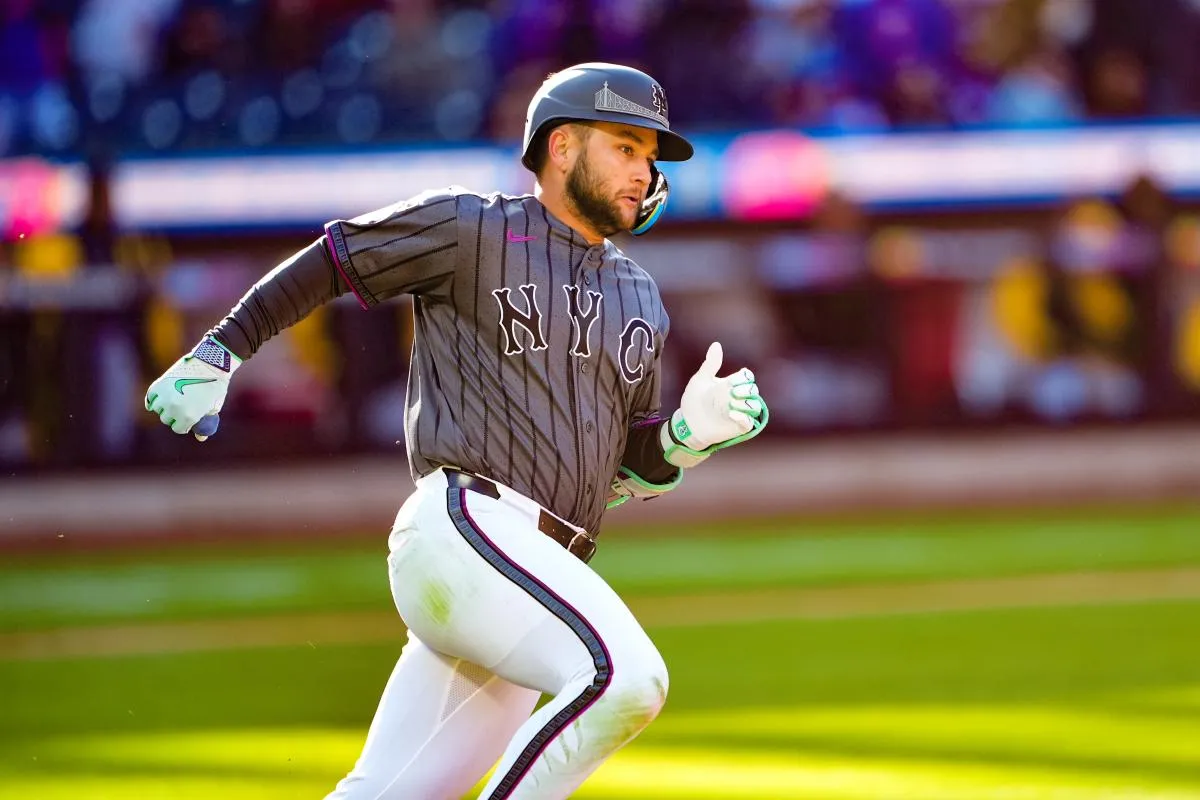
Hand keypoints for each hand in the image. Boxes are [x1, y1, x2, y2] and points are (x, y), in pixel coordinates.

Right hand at [144, 337, 240, 440]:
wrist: (210, 364)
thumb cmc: (215, 386)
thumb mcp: (213, 407)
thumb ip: (204, 423)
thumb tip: (201, 438)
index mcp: (188, 417)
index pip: (178, 428)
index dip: (183, 424)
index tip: (187, 419)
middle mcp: (174, 409)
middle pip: (167, 419)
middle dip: (173, 416)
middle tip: (180, 408)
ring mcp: (165, 397)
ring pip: (157, 408)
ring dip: (163, 406)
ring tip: (172, 400)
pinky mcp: (159, 385)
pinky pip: (150, 397)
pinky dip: (153, 399)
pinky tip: (158, 398)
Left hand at [661, 342, 766, 467]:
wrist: (687, 422)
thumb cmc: (693, 400)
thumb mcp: (700, 379)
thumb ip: (710, 364)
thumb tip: (716, 344)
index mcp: (731, 384)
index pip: (747, 377)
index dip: (744, 376)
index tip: (732, 380)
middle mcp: (738, 398)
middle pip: (753, 389)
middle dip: (746, 389)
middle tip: (732, 392)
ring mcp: (739, 412)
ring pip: (755, 406)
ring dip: (747, 403)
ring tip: (732, 404)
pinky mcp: (738, 426)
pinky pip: (749, 422)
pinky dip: (743, 417)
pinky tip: (731, 413)